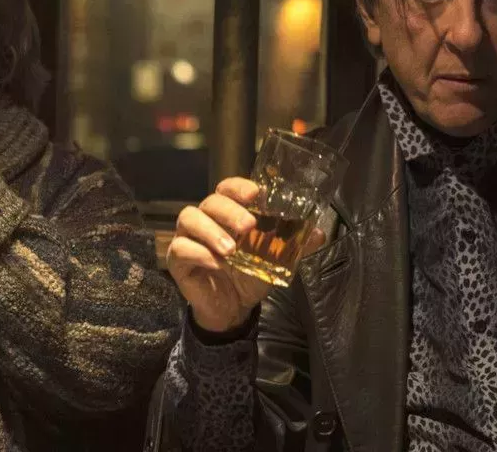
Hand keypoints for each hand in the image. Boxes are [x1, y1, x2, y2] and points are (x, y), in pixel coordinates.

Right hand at [167, 178, 323, 332]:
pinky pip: (180, 248)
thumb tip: (318, 233)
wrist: (232, 309)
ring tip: (230, 249)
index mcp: (227, 213)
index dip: (238, 187)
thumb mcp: (276, 261)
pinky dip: (199, 253)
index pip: (227, 188)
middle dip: (229, 211)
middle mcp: (205, 219)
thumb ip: (295, 246)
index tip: (255, 194)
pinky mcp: (178, 260)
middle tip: (248, 226)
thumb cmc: (249, 276)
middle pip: (209, 202)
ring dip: (210, 231)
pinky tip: (216, 263)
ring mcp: (188, 237)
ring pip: (189, 219)